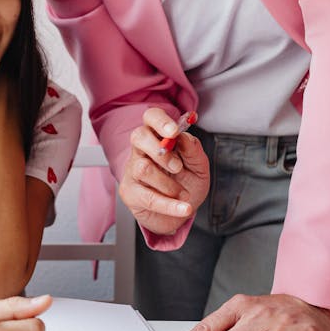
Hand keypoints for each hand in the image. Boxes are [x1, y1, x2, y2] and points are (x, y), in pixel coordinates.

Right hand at [119, 107, 209, 235]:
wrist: (181, 213)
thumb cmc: (187, 184)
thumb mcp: (199, 167)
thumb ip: (193, 150)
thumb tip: (184, 136)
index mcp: (158, 137)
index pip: (151, 117)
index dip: (160, 121)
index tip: (174, 131)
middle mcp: (142, 151)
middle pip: (139, 137)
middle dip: (159, 150)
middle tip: (178, 166)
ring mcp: (132, 171)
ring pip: (143, 168)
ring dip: (168, 183)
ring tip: (182, 193)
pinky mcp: (130, 192)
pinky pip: (147, 197)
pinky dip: (169, 205)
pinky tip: (183, 208)